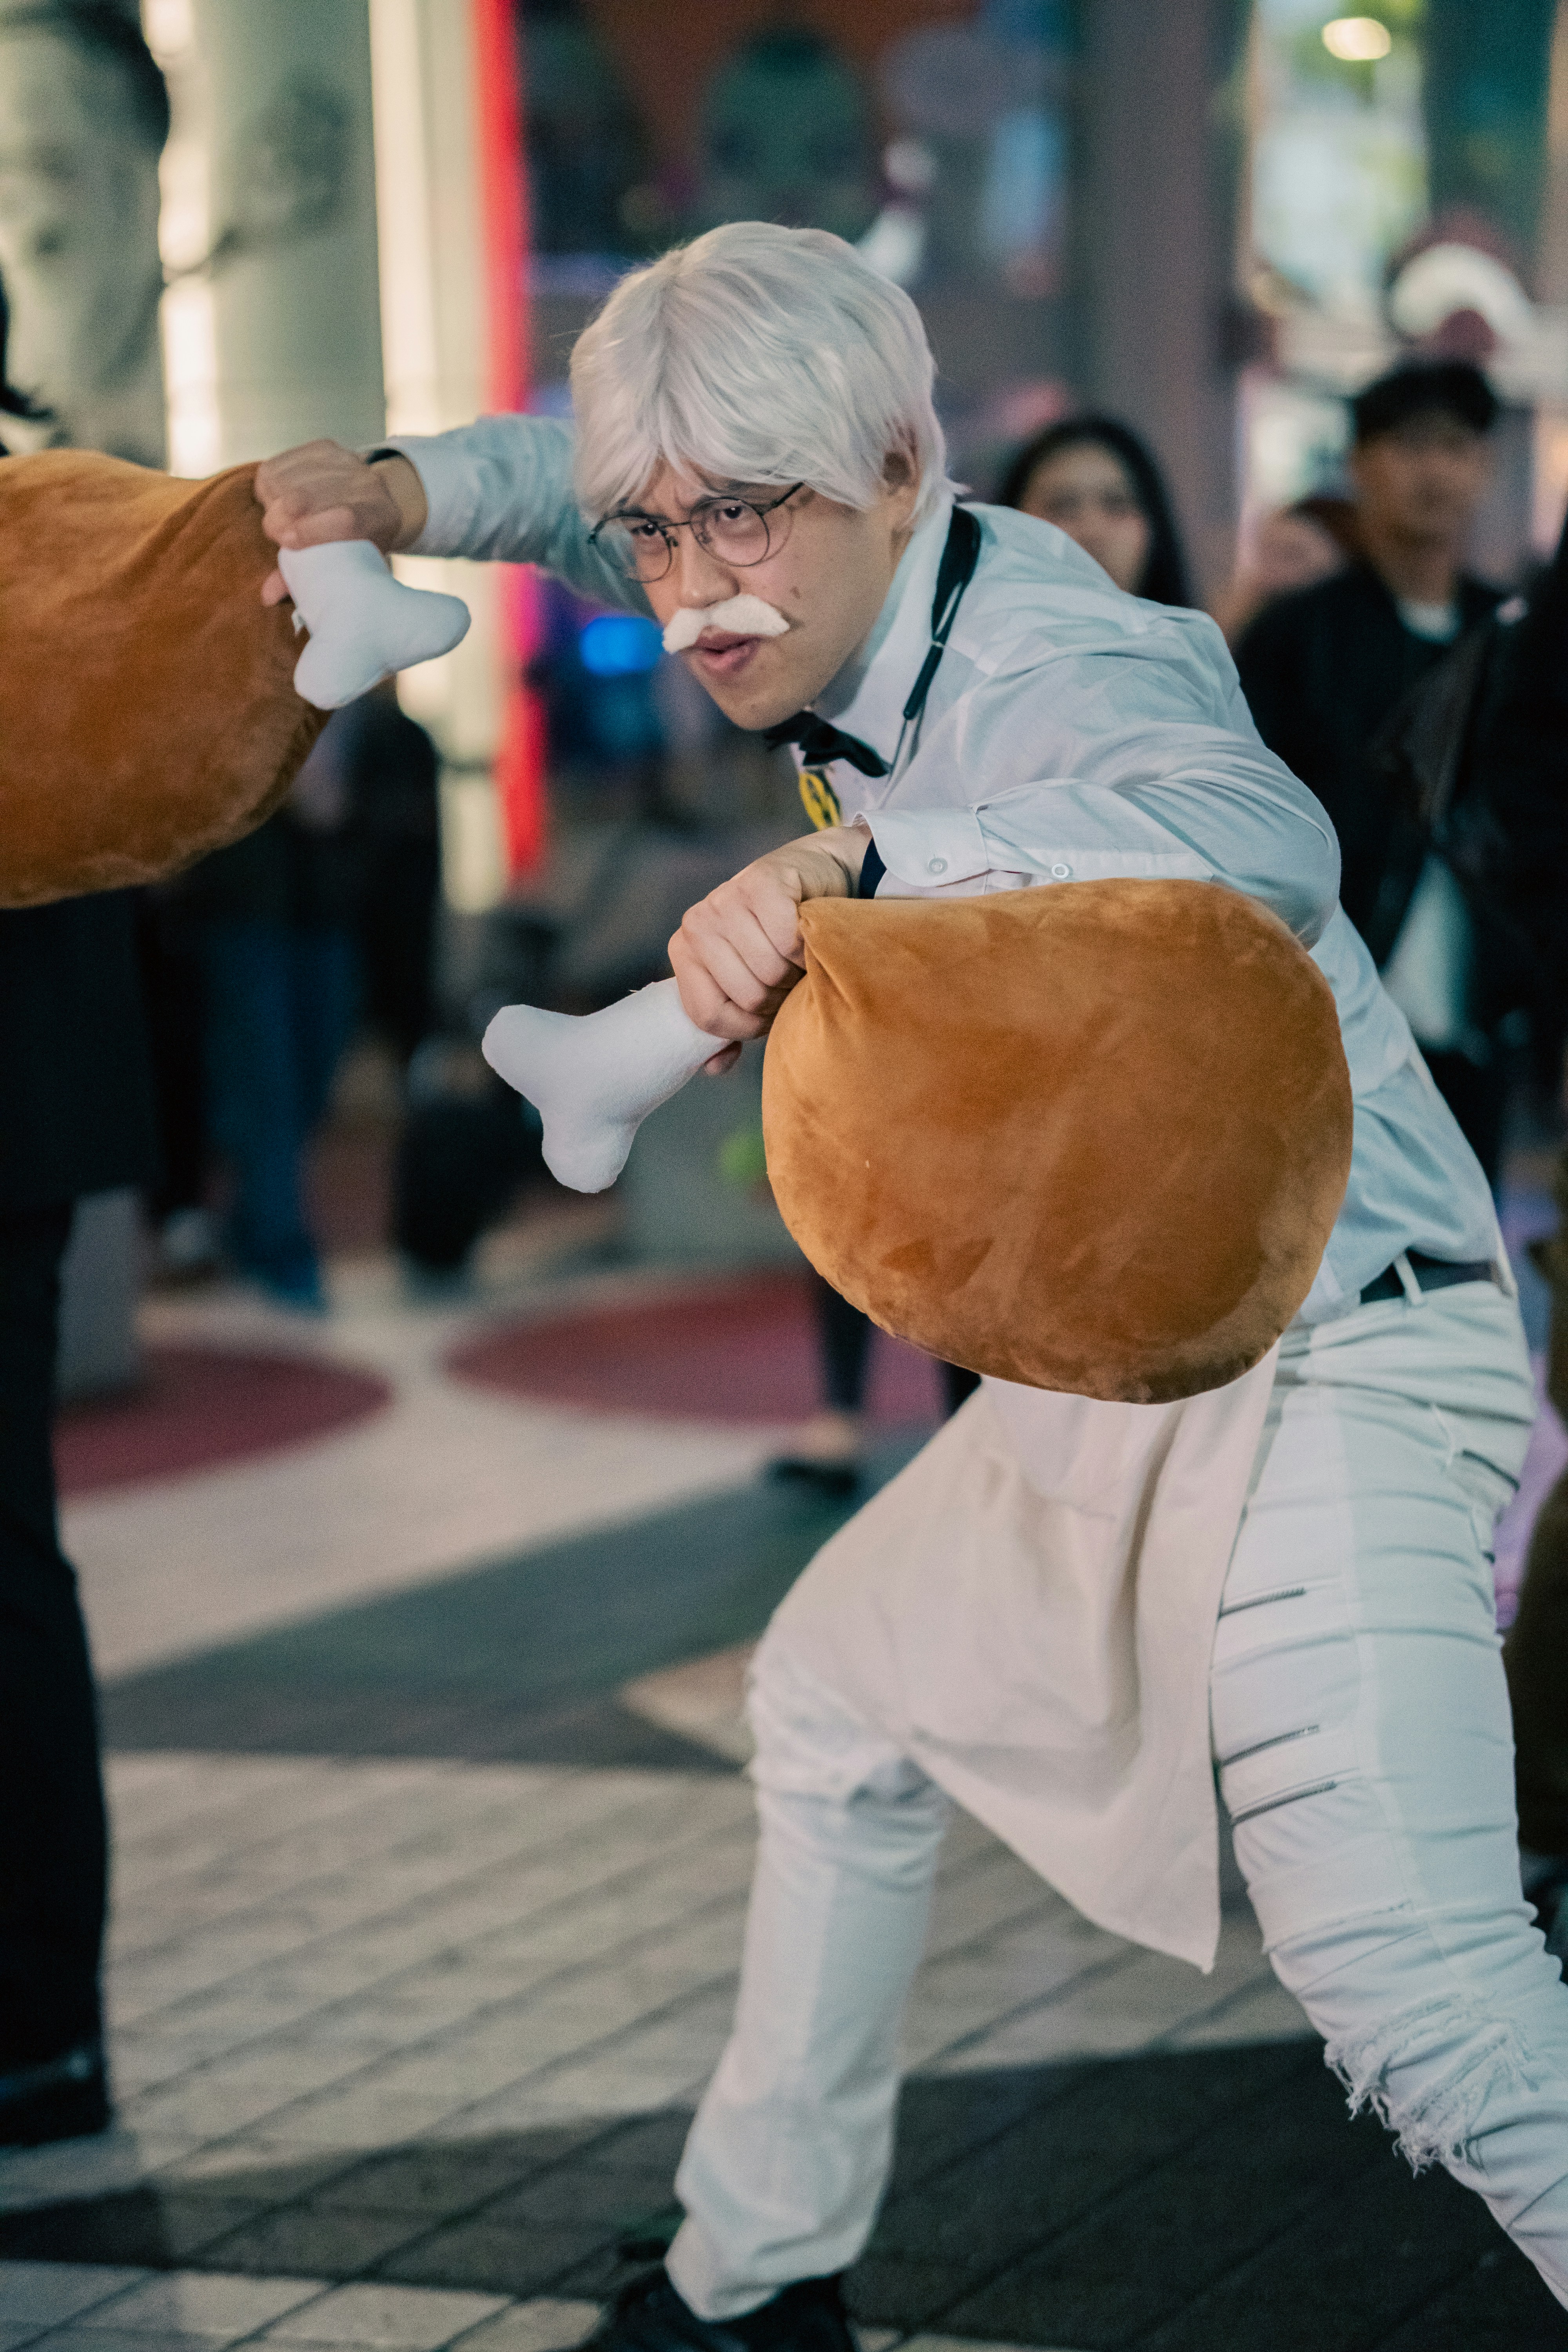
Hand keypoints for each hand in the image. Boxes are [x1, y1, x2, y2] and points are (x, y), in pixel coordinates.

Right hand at [254, 441, 427, 605]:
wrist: (372, 501)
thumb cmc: (352, 546)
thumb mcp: (340, 567)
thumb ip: (304, 579)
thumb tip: (267, 596)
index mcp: (382, 518)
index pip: (346, 520)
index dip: (311, 530)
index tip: (287, 541)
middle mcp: (368, 484)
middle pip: (307, 496)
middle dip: (280, 516)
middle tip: (278, 532)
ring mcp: (346, 461)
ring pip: (288, 479)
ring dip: (274, 501)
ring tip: (280, 516)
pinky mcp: (324, 447)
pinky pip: (279, 464)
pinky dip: (271, 484)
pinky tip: (278, 496)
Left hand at [670, 827, 867, 1065]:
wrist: (822, 881)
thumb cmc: (785, 943)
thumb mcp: (753, 988)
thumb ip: (731, 1026)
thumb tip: (714, 1067)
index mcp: (685, 951)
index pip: (708, 1016)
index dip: (748, 1025)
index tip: (767, 1007)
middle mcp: (697, 923)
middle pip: (746, 997)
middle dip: (779, 996)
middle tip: (790, 973)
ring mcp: (724, 898)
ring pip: (769, 971)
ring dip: (797, 971)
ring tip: (799, 954)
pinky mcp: (760, 880)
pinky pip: (788, 941)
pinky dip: (809, 945)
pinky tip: (809, 930)